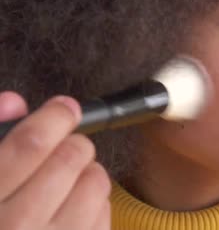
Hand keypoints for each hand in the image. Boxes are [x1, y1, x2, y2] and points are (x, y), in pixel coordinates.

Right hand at [0, 91, 110, 229]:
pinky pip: (104, 213)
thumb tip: (13, 101)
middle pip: (70, 159)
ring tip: (66, 181)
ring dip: (87, 172)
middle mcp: (16, 226)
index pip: (29, 145)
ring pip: (96, 182)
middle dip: (73, 143)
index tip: (65, 108)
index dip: (54, 117)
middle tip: (63, 148)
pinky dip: (95, 202)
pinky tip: (71, 209)